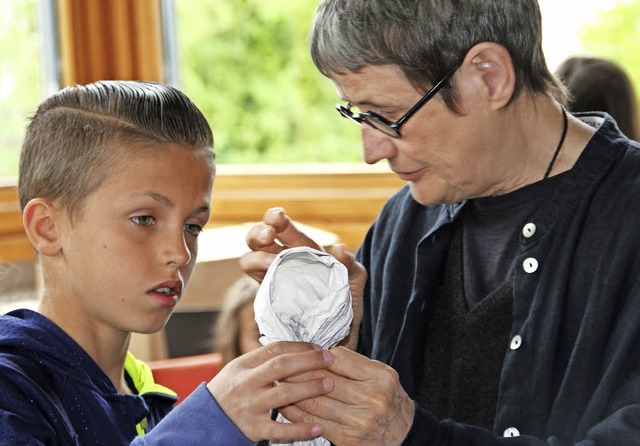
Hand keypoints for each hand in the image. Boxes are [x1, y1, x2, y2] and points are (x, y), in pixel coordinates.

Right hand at [206, 342, 334, 441]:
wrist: (203, 421)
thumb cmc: (226, 393)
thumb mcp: (237, 370)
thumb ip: (261, 361)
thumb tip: (294, 348)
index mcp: (242, 365)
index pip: (274, 349)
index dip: (299, 347)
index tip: (318, 347)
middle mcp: (245, 384)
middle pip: (280, 366)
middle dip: (309, 361)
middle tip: (330, 359)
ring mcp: (249, 407)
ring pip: (283, 394)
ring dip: (310, 388)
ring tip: (330, 385)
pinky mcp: (252, 430)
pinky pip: (279, 430)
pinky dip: (300, 429)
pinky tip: (317, 427)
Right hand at [240, 207, 366, 348]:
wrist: (338, 341)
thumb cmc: (346, 305)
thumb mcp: (354, 283)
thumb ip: (351, 266)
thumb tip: (339, 250)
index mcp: (302, 251)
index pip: (282, 229)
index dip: (275, 219)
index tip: (278, 218)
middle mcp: (282, 262)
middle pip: (257, 239)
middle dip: (258, 232)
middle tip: (268, 235)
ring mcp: (272, 282)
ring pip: (249, 260)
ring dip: (256, 257)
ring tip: (271, 263)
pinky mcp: (266, 303)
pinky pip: (255, 290)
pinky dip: (259, 282)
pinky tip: (270, 282)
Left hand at [280, 347, 414, 445]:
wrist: (405, 434)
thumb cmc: (388, 398)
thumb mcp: (381, 373)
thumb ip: (354, 363)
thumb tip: (321, 353)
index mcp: (380, 377)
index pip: (339, 360)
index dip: (314, 356)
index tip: (298, 353)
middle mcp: (372, 399)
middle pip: (325, 381)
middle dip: (297, 373)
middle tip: (279, 366)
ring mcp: (360, 422)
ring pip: (317, 404)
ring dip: (292, 394)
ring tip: (276, 384)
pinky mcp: (348, 440)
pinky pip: (316, 424)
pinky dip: (297, 415)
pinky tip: (285, 407)